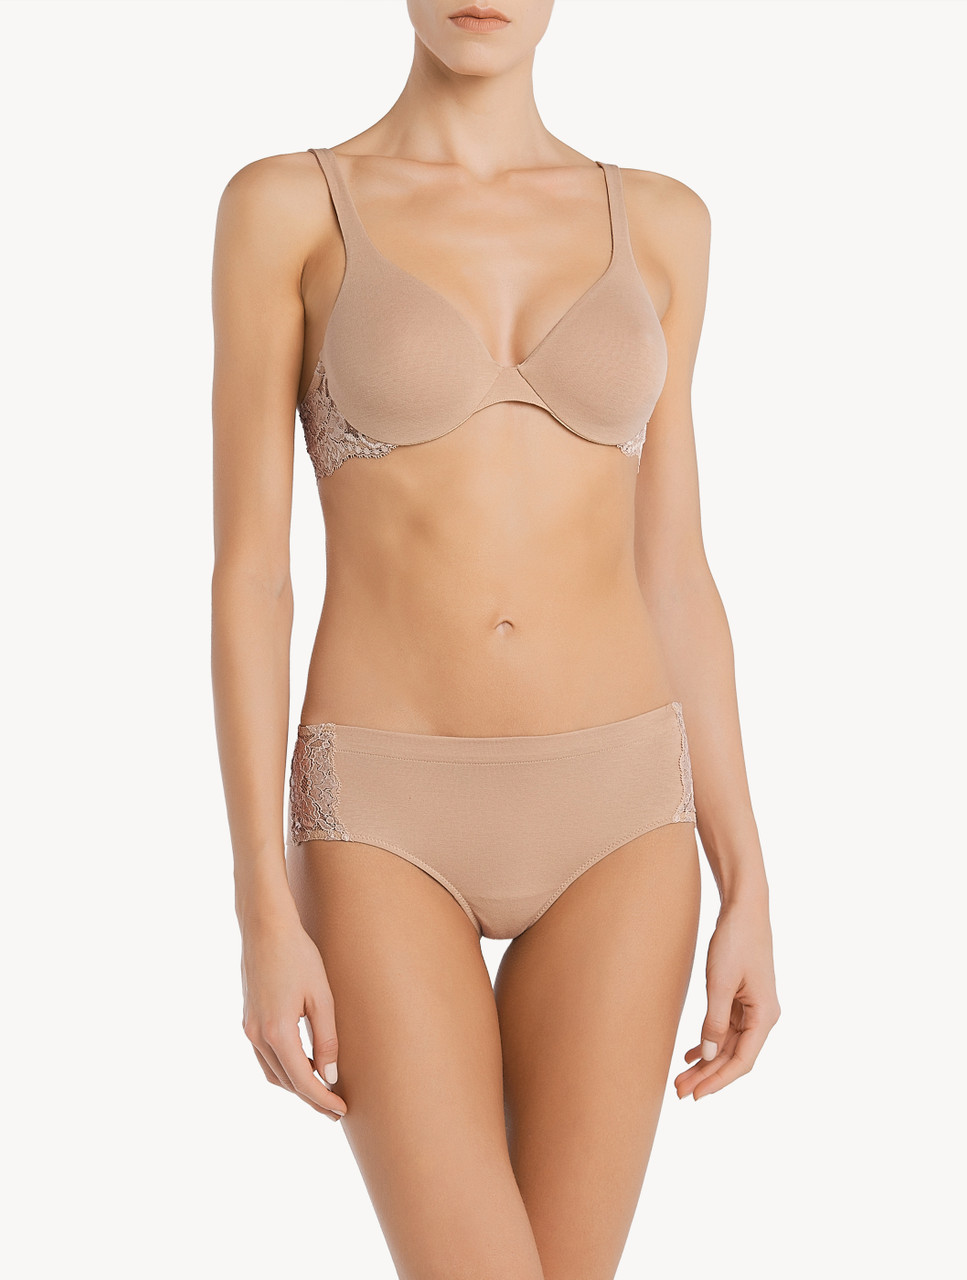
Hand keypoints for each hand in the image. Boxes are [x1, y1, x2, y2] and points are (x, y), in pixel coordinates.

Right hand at [240, 912, 347, 1119]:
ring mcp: (249, 1028)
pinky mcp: (248, 1019)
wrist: (265, 927)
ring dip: (296, 1085)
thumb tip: (330, 1076)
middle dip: (310, 1098)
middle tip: (335, 1110)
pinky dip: (283, 1068)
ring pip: (272, 1073)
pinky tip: (302, 1065)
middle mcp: (257, 1035)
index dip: (322, 1099)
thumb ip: (326, 1039)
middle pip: (286, 1082)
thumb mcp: (321, 997)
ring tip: (322, 1090)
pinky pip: (265, 1057)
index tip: (341, 1111)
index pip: (302, 1080)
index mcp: (277, 1031)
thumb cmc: (298, 956)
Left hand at [675, 896, 779, 1100]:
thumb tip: (709, 1055)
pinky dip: (709, 1042)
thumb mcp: (720, 982)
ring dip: (706, 1062)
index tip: (695, 1096)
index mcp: (765, 1016)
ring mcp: (754, 1008)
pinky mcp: (743, 998)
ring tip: (680, 1078)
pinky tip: (692, 1055)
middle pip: (734, 1057)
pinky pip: (727, 1029)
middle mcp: (763, 1016)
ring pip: (729, 1045)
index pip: (742, 1061)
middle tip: (679, 1092)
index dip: (718, 1081)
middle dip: (707, 1076)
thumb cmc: (735, 941)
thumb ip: (715, 1020)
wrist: (743, 908)